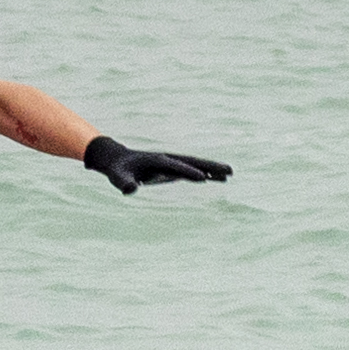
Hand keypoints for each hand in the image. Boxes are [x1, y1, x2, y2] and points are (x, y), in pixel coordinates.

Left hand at [83, 136, 231, 193]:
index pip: (176, 167)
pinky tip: (217, 179)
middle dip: (210, 166)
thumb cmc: (118, 170)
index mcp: (157, 160)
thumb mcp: (117, 177)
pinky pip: (192, 170)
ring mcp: (172, 163)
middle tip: (229, 171)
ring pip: (196, 164)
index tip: (203, 179)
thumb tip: (130, 190)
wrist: (118, 160)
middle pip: (193, 162)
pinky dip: (205, 173)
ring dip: (212, 169)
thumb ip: (123, 183)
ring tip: (230, 174)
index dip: (188, 172)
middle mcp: (168, 159)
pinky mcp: (173, 168)